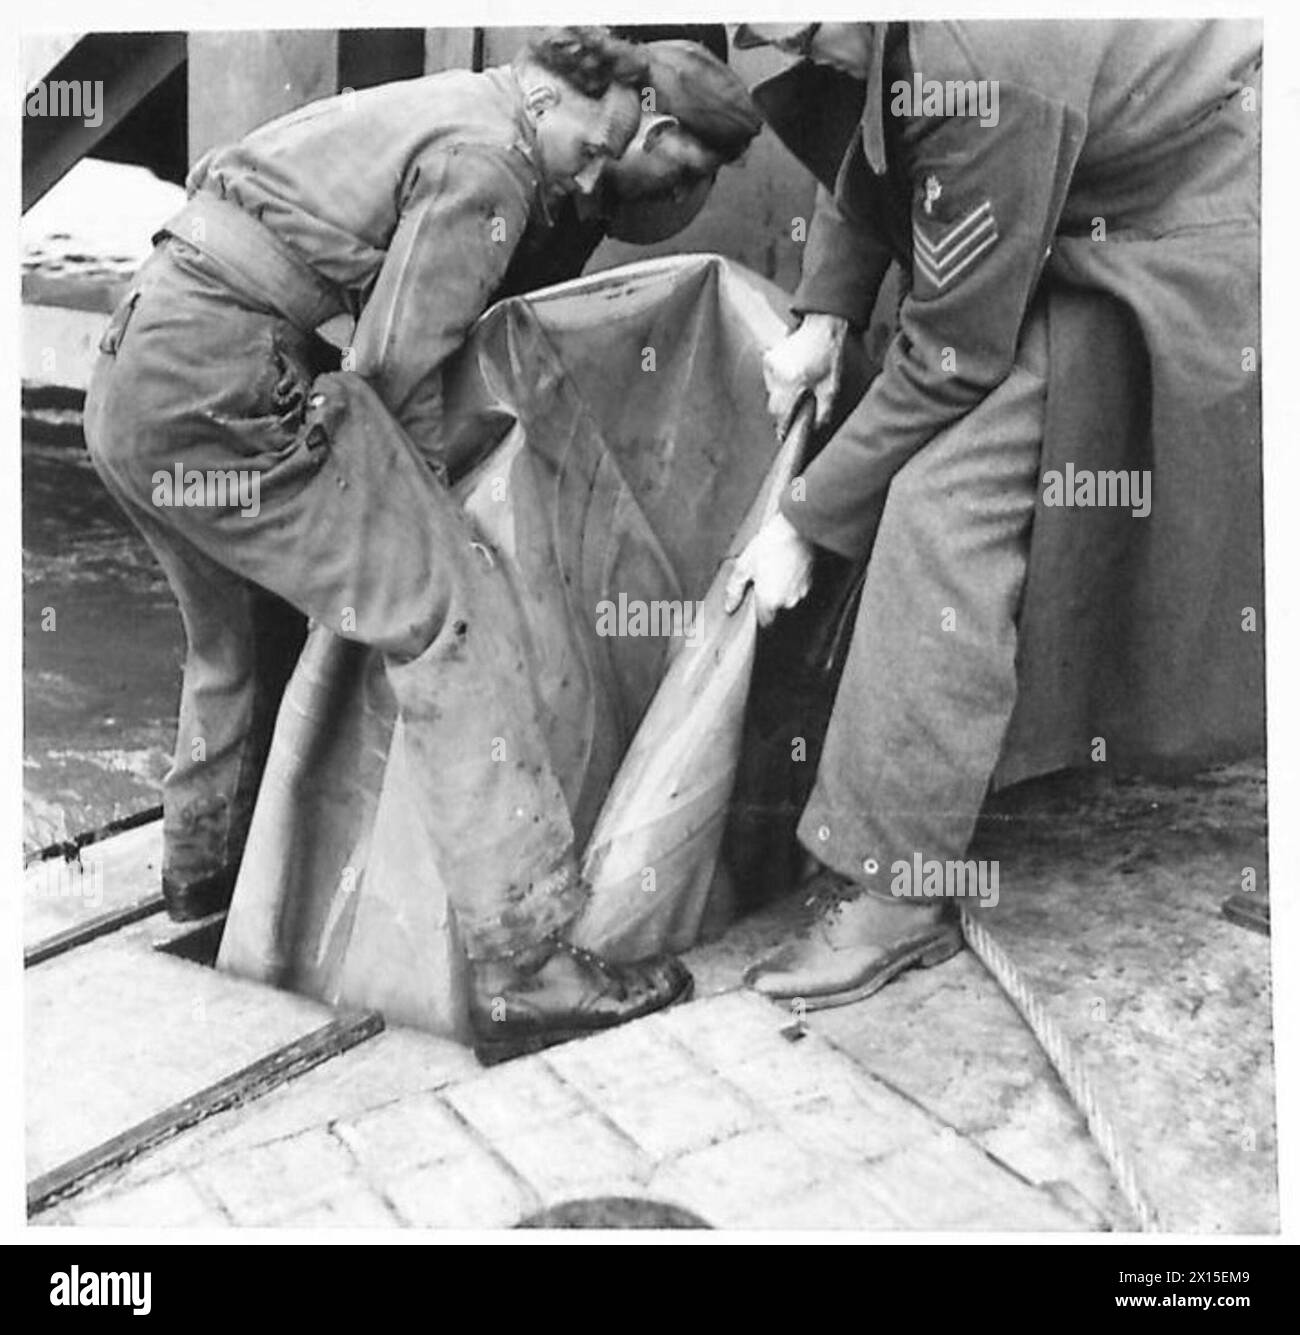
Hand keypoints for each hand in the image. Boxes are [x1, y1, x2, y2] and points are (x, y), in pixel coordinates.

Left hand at [723, 512, 814, 626]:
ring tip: (774, 568)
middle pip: (775, 608)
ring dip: (780, 589)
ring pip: (787, 598)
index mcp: (770, 600)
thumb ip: (735, 590)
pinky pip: (797, 587)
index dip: (758, 614)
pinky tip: (784, 565)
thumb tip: (729, 606)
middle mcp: (788, 601)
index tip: (753, 603)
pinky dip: (791, 581)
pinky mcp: (810, 581)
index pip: (765, 622)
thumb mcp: (744, 565)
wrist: (796, 528)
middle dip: (768, 598)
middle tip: (761, 578)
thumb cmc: (769, 544)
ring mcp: (801, 591)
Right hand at [761, 313, 848, 436]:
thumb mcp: (832, 387)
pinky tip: (793, 376)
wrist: (823, 326)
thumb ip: (823, 411)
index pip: (780, 415)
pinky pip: (771, 380)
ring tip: (798, 388)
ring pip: (771, 393)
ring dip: (782, 397)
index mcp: (794, 384)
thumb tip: (815, 429)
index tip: (784, 436)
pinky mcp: (769, 359)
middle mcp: (778, 376)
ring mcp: (771, 367)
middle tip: (795, 411)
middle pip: (773, 407)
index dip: (782, 428)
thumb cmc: (829, 356)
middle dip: (783, 413)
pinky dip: (780, 383)